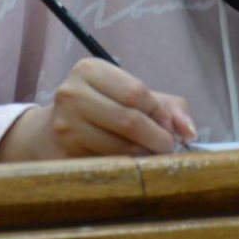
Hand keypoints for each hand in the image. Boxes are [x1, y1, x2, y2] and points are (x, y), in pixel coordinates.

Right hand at [0, 58, 196, 160]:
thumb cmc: (100, 110)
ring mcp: (65, 126)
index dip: (159, 114)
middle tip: (167, 148)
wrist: (50, 134)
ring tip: (148, 155)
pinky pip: (107, 165)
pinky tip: (128, 165)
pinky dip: (126, 168)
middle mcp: (72, 94)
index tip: (169, 127)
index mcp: (89, 70)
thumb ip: (168, 107)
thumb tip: (189, 132)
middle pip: (129, 120)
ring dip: (143, 156)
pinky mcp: (63, 156)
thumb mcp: (129, 96)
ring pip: (120, 148)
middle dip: (157, 138)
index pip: (136, 92)